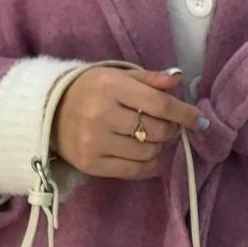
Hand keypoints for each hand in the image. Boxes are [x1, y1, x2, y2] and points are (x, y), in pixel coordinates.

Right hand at [52, 65, 203, 180]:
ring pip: (148, 152)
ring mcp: (95, 143)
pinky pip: (134, 171)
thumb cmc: (88, 90)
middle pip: (157, 131)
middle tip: (168, 125)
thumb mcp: (116, 76)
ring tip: (153, 138)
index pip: (159, 104)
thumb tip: (179, 79)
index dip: (184, 113)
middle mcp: (101, 115)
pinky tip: (150, 156)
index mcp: (110, 87)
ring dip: (159, 147)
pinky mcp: (92, 165)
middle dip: (171, 130)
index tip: (199, 120)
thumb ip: (149, 79)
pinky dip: (150, 165)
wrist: (48, 112)